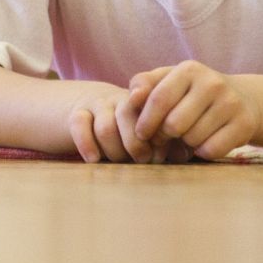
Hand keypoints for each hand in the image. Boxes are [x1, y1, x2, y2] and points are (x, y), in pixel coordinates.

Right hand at [66, 83, 182, 163]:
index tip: (157, 155)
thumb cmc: (133, 128)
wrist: (95, 108)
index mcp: (145, 102)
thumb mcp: (153, 131)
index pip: (151, 111)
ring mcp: (98, 105)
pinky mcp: (77, 112)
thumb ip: (170, 142)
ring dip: (114, 150)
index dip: (156, 135)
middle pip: (128, 117)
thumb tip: (184, 154)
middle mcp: (122, 99)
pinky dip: (86, 144)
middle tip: (142, 160)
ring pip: (105, 127)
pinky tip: (94, 160)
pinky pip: (79, 124)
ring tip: (119, 162)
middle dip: (135, 144)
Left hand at [128, 61, 258, 159]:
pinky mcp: (245, 124)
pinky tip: (204, 142)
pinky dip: (203, 152)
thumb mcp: (167, 81)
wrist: (241, 99)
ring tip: (187, 135)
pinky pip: (212, 150)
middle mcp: (213, 83)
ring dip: (185, 144)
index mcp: (189, 69)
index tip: (141, 133)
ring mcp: (231, 103)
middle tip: (166, 136)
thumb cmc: (192, 93)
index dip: (146, 121)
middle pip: (174, 124)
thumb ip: (144, 85)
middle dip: (164, 135)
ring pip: (193, 139)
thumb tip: (133, 96)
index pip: (159, 99)